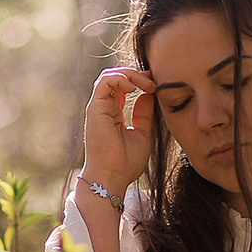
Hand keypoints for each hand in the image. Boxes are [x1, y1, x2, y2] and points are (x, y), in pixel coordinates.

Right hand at [81, 66, 155, 195]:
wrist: (112, 177)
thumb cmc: (125, 163)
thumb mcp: (142, 133)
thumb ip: (144, 114)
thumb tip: (149, 95)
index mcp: (113, 113)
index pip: (123, 86)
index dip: (139, 80)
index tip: (156, 85)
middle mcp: (104, 108)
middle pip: (116, 77)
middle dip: (137, 75)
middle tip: (154, 83)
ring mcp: (98, 107)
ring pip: (110, 75)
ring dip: (131, 75)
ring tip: (147, 85)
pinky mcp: (95, 108)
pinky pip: (105, 81)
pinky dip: (121, 78)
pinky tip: (135, 88)